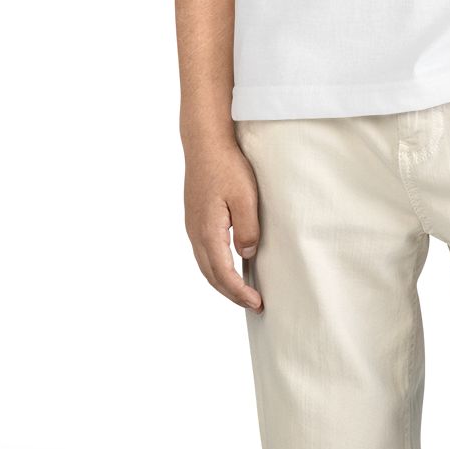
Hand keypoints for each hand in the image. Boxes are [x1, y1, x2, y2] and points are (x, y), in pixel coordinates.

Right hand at [184, 133, 263, 310]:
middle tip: (253, 304)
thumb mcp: (245, 197)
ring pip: (206, 266)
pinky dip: (217, 267)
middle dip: (231, 294)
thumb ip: (247, 229)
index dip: (239, 292)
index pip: (223, 274)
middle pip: (211, 275)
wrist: (205, 144)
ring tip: (243, 292)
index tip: (257, 302)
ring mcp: (193, 226)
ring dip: (223, 282)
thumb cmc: (227, 167)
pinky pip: (204, 253)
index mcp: (208, 231)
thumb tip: (246, 254)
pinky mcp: (195, 219)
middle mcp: (196, 233)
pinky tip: (230, 266)